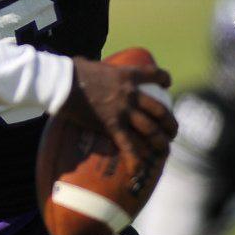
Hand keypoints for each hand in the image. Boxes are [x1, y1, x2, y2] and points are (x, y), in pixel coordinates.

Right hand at [60, 56, 177, 171]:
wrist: (62, 83)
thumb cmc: (71, 71)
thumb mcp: (92, 64)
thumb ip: (99, 68)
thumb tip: (88, 65)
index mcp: (127, 76)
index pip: (154, 75)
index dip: (164, 79)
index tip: (167, 84)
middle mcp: (130, 94)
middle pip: (159, 110)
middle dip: (169, 122)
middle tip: (172, 131)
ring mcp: (122, 111)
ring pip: (151, 129)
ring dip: (160, 141)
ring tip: (164, 149)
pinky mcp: (111, 125)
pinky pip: (127, 145)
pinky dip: (135, 159)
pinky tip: (139, 170)